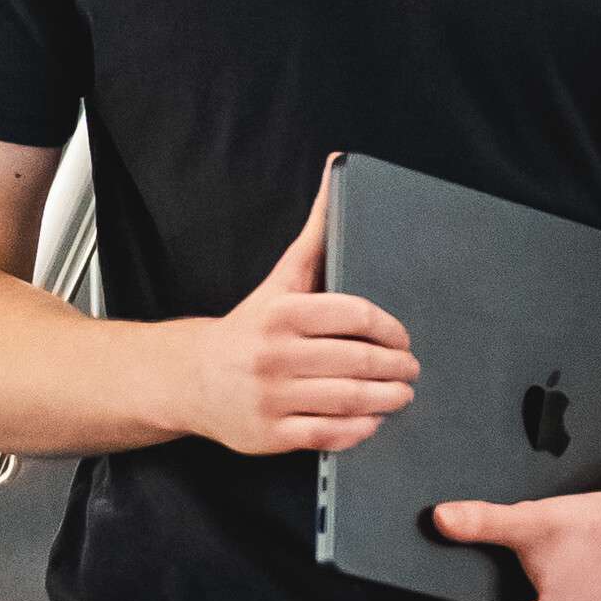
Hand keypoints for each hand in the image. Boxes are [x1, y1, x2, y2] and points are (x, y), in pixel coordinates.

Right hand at [176, 164, 417, 455]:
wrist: (188, 378)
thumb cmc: (251, 325)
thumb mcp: (283, 278)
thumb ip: (318, 231)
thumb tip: (338, 164)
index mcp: (283, 313)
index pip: (356, 317)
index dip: (390, 329)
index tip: (404, 338)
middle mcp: (274, 355)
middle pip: (358, 362)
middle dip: (396, 368)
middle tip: (411, 369)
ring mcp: (270, 397)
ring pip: (348, 401)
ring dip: (387, 399)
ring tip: (402, 394)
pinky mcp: (268, 435)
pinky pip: (328, 436)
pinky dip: (358, 430)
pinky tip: (372, 421)